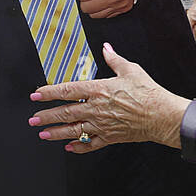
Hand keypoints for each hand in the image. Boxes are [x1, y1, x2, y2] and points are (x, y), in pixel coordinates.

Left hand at [28, 43, 189, 151]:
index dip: (49, 93)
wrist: (162, 116)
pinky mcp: (110, 137)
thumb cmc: (148, 93)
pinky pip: (90, 145)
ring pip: (73, 130)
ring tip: (43, 134)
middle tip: (33, 119)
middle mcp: (96, 109)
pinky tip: (69, 148)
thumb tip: (106, 48)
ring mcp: (102, 125)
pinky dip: (78, 147)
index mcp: (99, 90)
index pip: (67, 90)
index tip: (37, 95)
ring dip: (56, 133)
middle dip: (46, 116)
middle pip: (65, 113)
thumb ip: (115, 59)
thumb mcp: (131, 70)